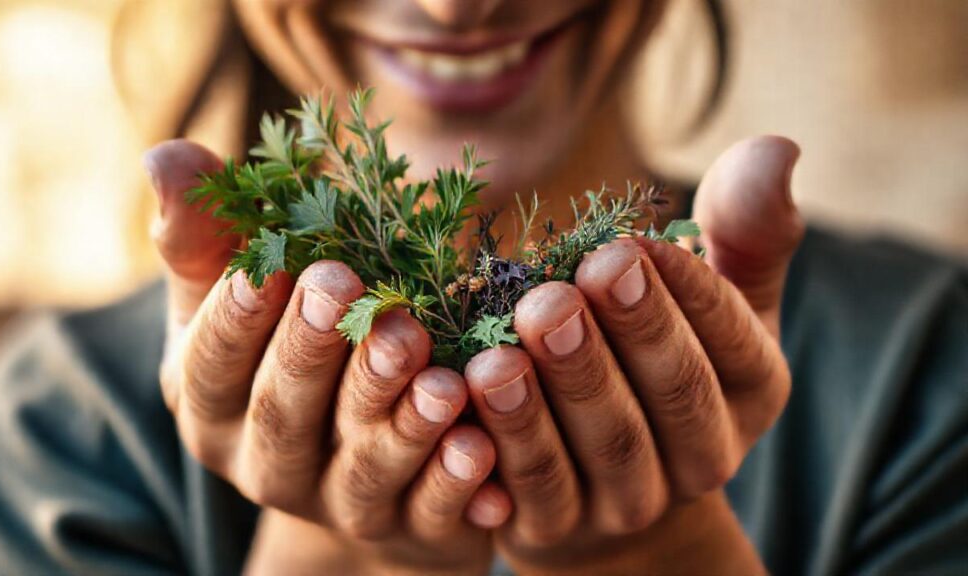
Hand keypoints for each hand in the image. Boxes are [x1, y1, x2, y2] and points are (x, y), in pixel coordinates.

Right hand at [145, 140, 510, 574]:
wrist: (357, 453)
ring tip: (435, 374)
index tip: (269, 269)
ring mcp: (335, 504)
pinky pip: (428, 512)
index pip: (210, 364)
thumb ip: (208, 236)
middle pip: (283, 414)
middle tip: (350, 292)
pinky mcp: (405, 528)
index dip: (237, 319)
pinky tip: (481, 446)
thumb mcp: (245, 292)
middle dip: (314, 353)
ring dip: (397, 421)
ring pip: (360, 469)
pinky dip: (454, 484)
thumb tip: (165, 158)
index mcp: (210, 403)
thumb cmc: (295, 345)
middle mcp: (263, 463)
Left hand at [463, 136, 803, 574]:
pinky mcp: (561, 527)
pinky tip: (466, 388)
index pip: (731, 343)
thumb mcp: (714, 297)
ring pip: (604, 447)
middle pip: (671, 397)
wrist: (607, 478)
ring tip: (512, 336)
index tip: (635, 244)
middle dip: (627, 337)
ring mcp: (633, 501)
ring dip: (556, 393)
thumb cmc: (660, 358)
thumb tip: (777, 144)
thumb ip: (743, 230)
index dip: (687, 294)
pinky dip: (505, 441)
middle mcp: (705, 456)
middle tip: (578, 282)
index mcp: (750, 389)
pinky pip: (535, 489)